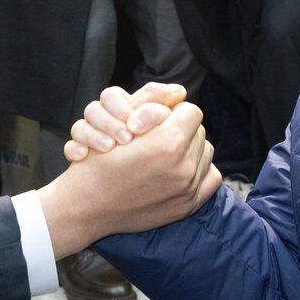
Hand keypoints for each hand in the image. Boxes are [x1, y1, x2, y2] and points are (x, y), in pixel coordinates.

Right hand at [38, 93, 220, 257]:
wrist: (89, 205)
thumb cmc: (99, 161)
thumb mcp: (119, 122)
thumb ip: (152, 102)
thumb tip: (180, 93)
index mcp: (168, 142)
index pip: (191, 111)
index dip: (174, 111)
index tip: (159, 119)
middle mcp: (183, 166)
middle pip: (199, 132)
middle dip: (182, 130)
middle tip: (160, 136)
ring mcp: (187, 188)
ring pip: (205, 153)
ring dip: (191, 149)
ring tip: (168, 153)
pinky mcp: (187, 206)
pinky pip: (211, 178)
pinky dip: (200, 171)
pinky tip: (180, 170)